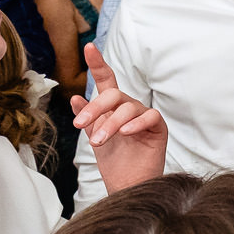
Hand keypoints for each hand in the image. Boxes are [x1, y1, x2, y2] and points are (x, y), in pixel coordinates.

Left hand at [73, 44, 166, 192]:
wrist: (127, 186)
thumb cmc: (114, 163)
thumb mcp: (94, 137)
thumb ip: (87, 117)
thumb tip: (75, 98)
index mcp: (113, 107)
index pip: (106, 80)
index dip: (98, 63)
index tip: (89, 47)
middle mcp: (129, 108)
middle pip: (113, 95)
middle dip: (95, 108)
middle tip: (80, 125)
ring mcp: (144, 117)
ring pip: (127, 108)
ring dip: (109, 124)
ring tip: (98, 141)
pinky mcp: (158, 128)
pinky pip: (149, 116)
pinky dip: (135, 124)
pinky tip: (125, 134)